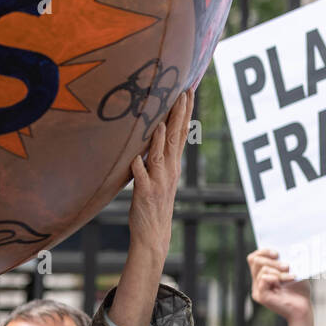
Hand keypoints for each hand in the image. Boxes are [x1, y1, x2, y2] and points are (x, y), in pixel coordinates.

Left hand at [127, 87, 191, 265]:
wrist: (153, 234)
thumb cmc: (153, 205)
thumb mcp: (158, 177)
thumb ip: (157, 158)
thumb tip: (152, 137)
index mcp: (173, 165)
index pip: (181, 133)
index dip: (185, 112)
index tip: (188, 91)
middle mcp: (169, 171)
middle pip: (174, 138)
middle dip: (179, 115)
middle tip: (183, 93)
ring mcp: (157, 181)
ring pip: (160, 156)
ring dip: (159, 138)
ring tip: (160, 121)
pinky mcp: (144, 194)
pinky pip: (141, 178)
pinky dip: (139, 167)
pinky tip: (136, 157)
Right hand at [248, 248, 312, 323]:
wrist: (303, 309)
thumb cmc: (299, 291)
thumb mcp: (292, 271)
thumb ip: (282, 262)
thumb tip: (279, 251)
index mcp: (262, 276)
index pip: (253, 258)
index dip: (263, 251)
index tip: (277, 253)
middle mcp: (257, 283)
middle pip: (255, 260)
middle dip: (273, 260)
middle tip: (287, 266)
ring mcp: (257, 290)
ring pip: (263, 269)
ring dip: (280, 271)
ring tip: (292, 277)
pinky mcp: (261, 296)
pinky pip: (264, 279)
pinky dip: (277, 277)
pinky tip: (288, 280)